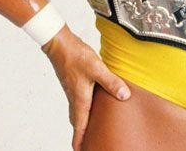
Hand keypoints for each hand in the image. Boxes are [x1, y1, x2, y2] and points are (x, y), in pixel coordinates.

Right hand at [42, 25, 130, 150]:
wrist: (60, 44)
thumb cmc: (76, 56)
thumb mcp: (97, 69)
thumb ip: (111, 82)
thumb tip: (125, 96)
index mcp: (80, 100)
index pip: (79, 127)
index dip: (80, 141)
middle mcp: (75, 98)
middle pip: (78, 123)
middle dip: (82, 135)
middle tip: (87, 144)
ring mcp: (72, 91)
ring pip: (78, 112)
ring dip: (83, 122)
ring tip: (90, 128)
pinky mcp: (73, 83)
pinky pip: (78, 102)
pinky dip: (84, 109)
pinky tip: (92, 102)